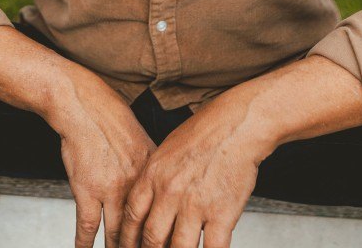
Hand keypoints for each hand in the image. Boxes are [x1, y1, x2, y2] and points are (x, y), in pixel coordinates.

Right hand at [47, 75, 156, 247]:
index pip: (164, 214)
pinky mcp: (87, 191)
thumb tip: (165, 186)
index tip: (166, 244)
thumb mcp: (143, 141)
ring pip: (118, 233)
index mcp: (153, 174)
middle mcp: (136, 185)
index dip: (165, 234)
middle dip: (144, 246)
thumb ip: (153, 168)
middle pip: (143, 229)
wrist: (84, 106)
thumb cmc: (110, 119)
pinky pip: (87, 227)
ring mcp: (111, 190)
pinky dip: (85, 244)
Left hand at [116, 101, 265, 247]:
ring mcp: (195, 205)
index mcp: (152, 176)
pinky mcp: (222, 213)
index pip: (131, 216)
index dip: (126, 238)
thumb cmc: (203, 134)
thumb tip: (147, 202)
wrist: (235, 126)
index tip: (126, 247)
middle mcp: (170, 193)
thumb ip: (154, 179)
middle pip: (151, 237)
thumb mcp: (165, 151)